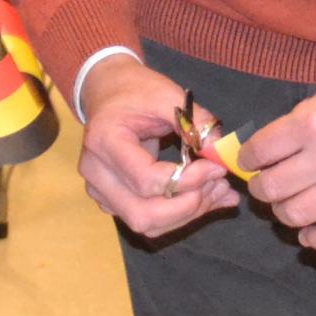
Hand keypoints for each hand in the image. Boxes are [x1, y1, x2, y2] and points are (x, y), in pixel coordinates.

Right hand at [77, 55, 237, 238]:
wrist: (107, 92)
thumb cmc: (135, 90)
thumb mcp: (166, 94)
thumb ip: (193, 121)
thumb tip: (220, 150)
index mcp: (104, 141)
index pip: (146, 180)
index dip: (187, 180)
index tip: (217, 167)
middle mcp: (96, 173)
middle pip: (142, 215)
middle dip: (188, 207)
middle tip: (220, 185)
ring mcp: (100, 191)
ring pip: (147, 224)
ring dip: (188, 214)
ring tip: (219, 192)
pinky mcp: (112, 201)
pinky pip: (148, 220)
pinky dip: (180, 214)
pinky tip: (207, 197)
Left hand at [239, 33, 315, 252]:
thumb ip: (307, 120)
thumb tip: (279, 145)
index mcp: (314, 120)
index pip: (259, 151)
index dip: (247, 159)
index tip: (250, 161)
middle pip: (272, 187)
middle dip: (261, 188)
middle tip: (266, 184)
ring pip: (295, 215)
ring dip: (283, 213)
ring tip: (287, 206)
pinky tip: (310, 235)